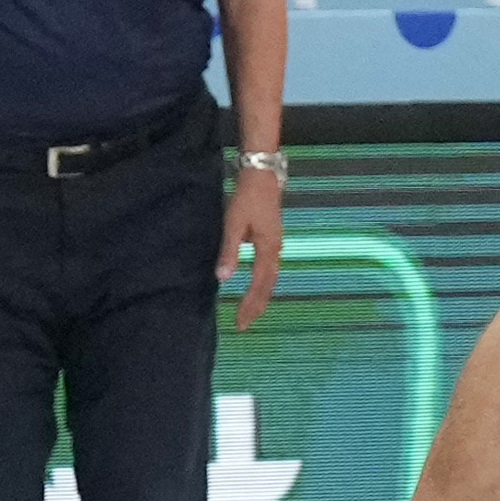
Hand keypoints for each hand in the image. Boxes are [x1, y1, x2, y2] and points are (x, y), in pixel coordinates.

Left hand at [219, 161, 282, 326]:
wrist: (262, 175)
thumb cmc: (247, 198)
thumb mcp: (234, 224)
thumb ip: (230, 251)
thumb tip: (223, 278)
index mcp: (268, 249)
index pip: (259, 285)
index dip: (249, 305)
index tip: (239, 322)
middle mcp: (276, 250)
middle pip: (268, 286)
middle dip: (257, 306)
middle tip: (244, 324)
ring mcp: (275, 244)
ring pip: (270, 278)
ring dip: (260, 296)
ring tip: (250, 311)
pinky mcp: (271, 239)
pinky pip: (268, 269)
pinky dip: (262, 283)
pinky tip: (255, 286)